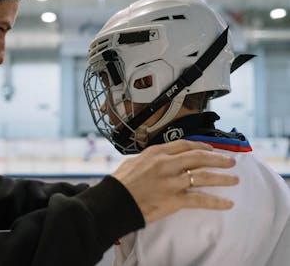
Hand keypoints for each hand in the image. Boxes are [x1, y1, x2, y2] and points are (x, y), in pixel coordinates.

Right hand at [111, 139, 238, 223]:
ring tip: (234, 179)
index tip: (211, 149)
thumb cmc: (120, 183)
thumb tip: (156, 159)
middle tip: (230, 161)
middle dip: (218, 159)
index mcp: (156, 153)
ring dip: (222, 178)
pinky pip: (200, 199)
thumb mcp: (132, 162)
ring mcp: (171, 182)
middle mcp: (166, 164)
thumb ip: (148, 159)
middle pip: (199, 157)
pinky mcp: (173, 199)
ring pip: (203, 176)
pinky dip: (216, 202)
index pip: (184, 145)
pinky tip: (227, 203)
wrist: (114, 202)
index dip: (201, 146)